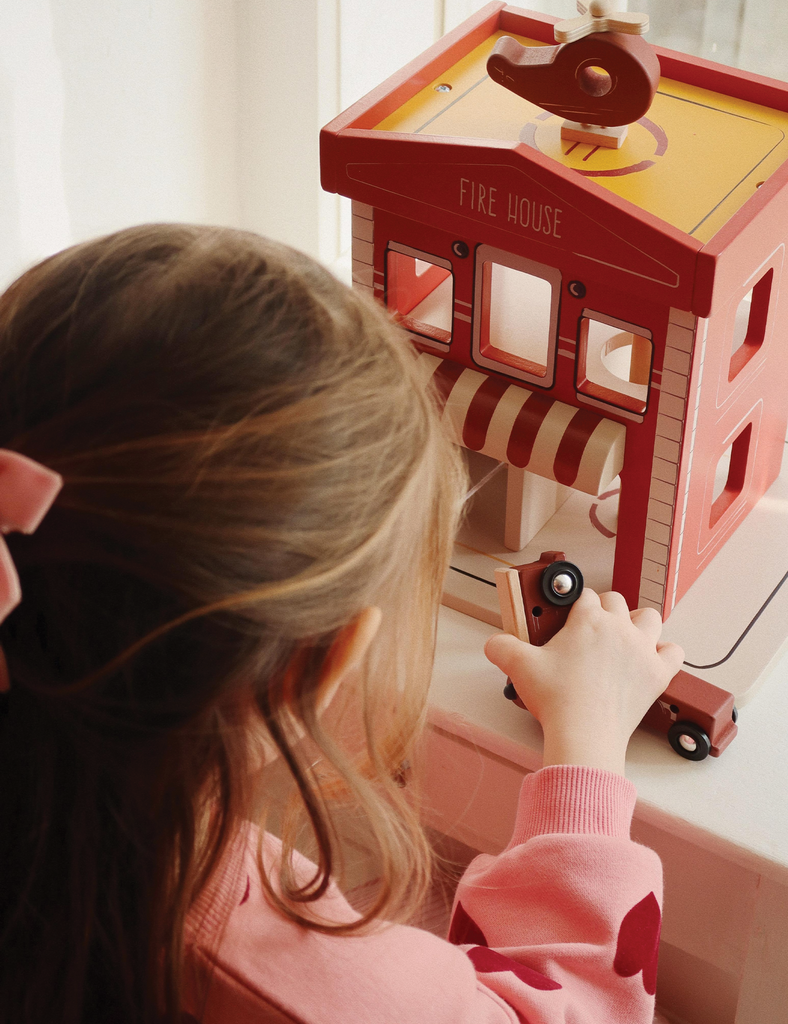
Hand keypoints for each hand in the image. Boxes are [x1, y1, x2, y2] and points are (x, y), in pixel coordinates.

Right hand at [485, 589, 684, 774]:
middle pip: (616, 601)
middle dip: (603, 609)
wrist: (584, 733)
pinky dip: (665, 652)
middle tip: (589, 630)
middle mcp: (619, 628)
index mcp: (588, 620)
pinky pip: (674, 652)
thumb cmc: (557, 699)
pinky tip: (650, 659)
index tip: (568, 618)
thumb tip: (494, 644)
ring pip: (649, 617)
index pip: (584, 596)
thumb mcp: (519, 667)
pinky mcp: (658, 674)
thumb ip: (502, 647)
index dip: (574, 605)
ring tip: (623, 637)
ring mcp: (642, 649)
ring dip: (638, 622)